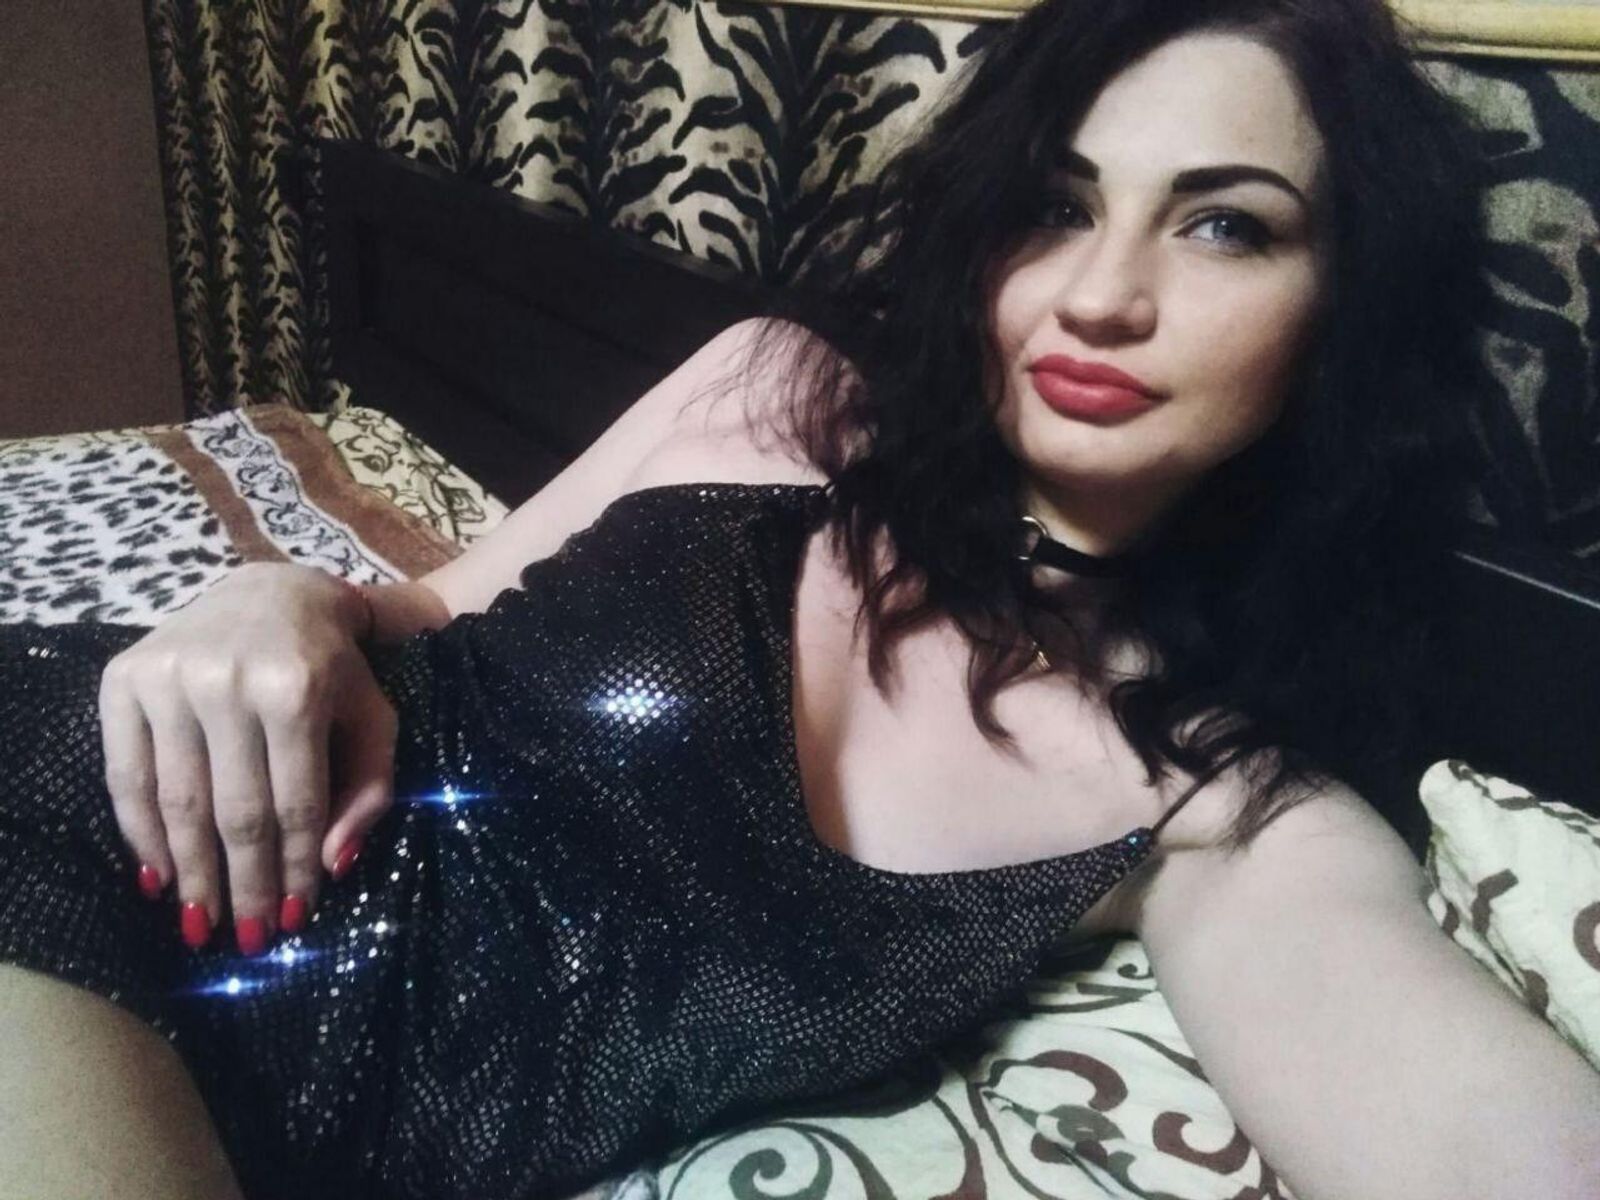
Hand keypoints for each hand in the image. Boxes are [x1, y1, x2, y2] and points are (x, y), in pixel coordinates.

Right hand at [99, 563, 396, 952]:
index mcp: (295, 689)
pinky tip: (160, 877)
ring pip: (177, 802)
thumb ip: (370, 789)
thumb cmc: (334, 669)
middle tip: (248, 939)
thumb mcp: (374, 719)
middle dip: (244, 885)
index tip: (297, 918)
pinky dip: (141, 834)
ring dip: (191, 873)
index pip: (295, 804)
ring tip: (202, 922)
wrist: (273, 593)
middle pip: (235, 812)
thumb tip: (335, 866)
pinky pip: (125, 776)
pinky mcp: (124, 678)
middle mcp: (227, 681)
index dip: (296, 869)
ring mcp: (169, 678)